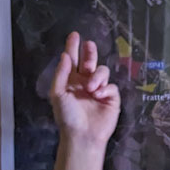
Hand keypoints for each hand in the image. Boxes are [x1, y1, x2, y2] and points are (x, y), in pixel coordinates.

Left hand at [48, 31, 120, 149]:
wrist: (82, 135)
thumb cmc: (67, 116)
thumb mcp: (58, 94)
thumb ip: (61, 74)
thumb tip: (65, 55)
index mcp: (71, 81)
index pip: (72, 60)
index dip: (73, 47)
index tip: (75, 35)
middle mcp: (85, 82)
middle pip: (90, 61)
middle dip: (90, 53)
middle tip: (89, 46)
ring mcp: (99, 89)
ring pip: (102, 71)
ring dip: (97, 75)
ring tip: (91, 87)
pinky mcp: (111, 98)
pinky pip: (111, 86)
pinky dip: (105, 88)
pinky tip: (98, 95)